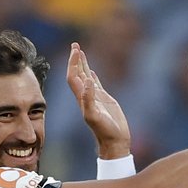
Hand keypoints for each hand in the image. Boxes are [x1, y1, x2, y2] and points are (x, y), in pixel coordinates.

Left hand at [66, 42, 130, 158]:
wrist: (114, 142)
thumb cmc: (105, 131)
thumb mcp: (95, 115)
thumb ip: (89, 99)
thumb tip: (88, 79)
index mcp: (82, 98)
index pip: (73, 76)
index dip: (73, 63)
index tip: (76, 51)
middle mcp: (86, 96)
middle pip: (77, 74)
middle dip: (75, 60)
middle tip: (75, 45)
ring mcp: (95, 98)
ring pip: (86, 77)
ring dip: (83, 65)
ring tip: (81, 52)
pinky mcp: (105, 101)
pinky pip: (96, 85)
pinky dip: (93, 76)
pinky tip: (92, 72)